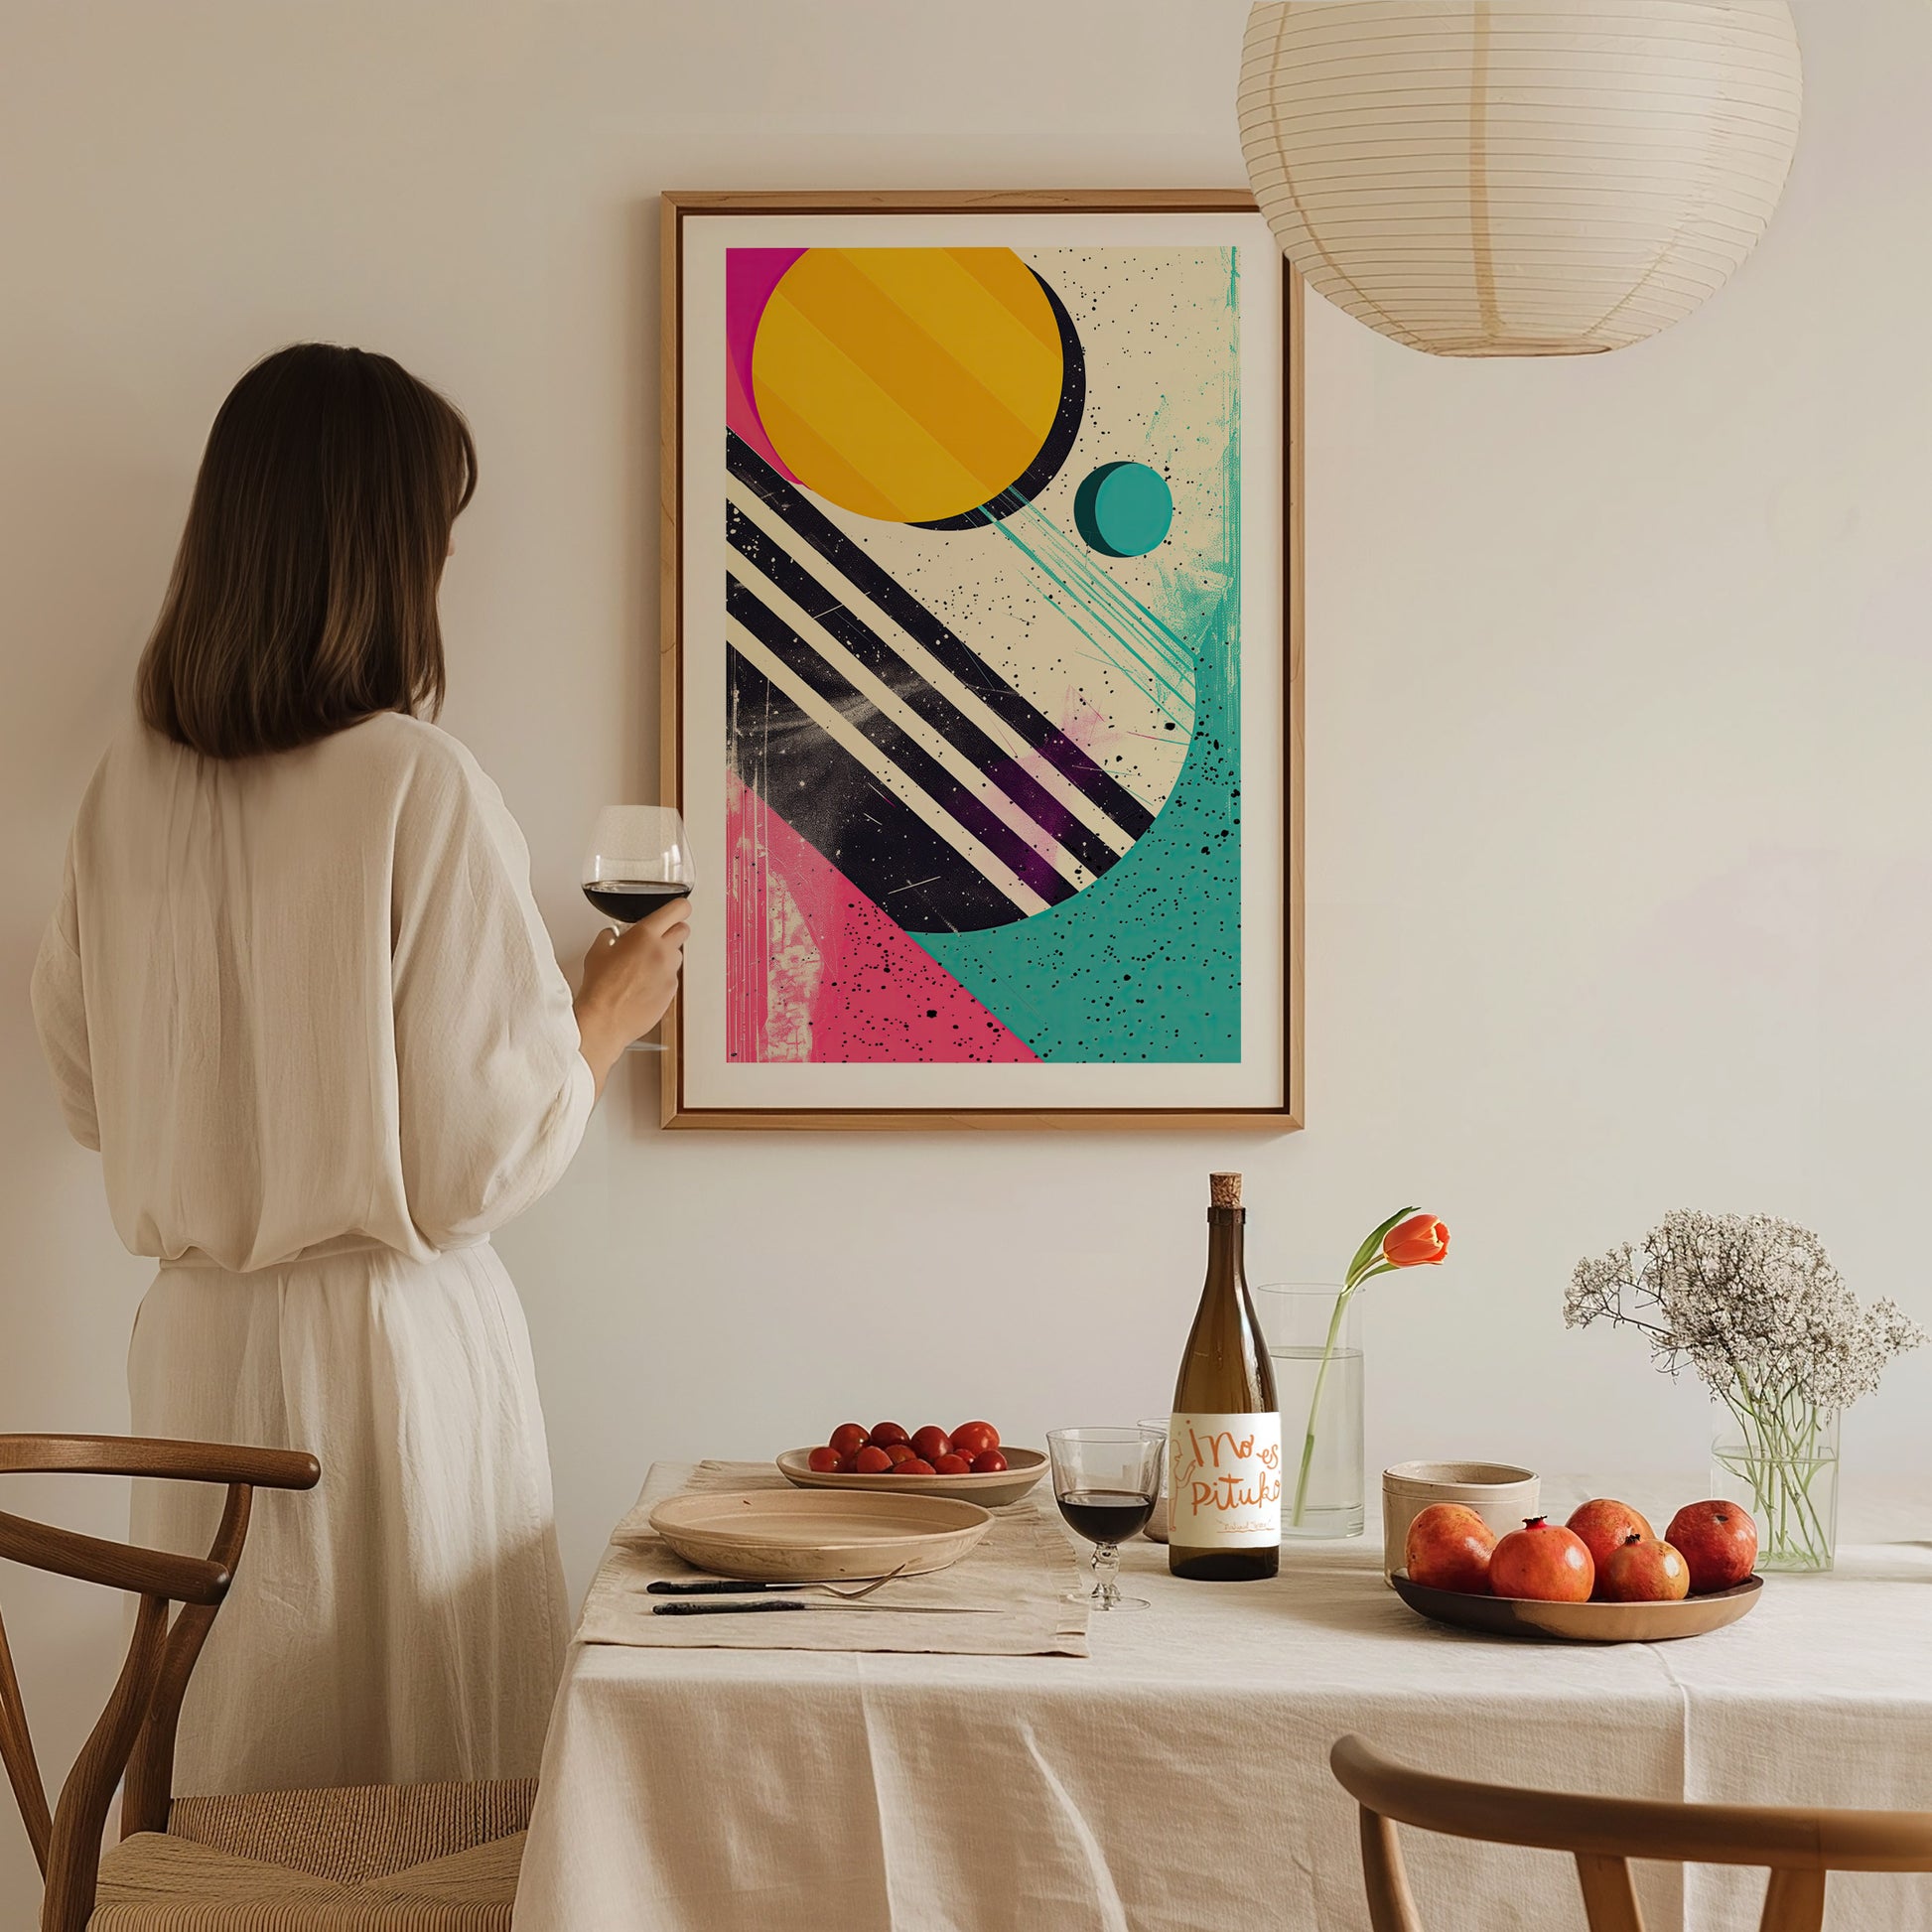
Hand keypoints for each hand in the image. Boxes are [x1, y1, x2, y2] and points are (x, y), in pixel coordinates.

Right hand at [574, 896, 689, 1095]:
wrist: (605, 1020)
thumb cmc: (600, 988)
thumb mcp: (597, 952)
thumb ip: (610, 937)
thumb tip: (613, 935)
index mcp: (645, 935)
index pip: (678, 910)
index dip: (679, 908)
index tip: (678, 909)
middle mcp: (663, 952)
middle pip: (683, 930)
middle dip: (672, 931)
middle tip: (657, 938)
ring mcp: (669, 973)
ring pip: (677, 955)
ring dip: (666, 956)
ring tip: (644, 967)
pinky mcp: (671, 991)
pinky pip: (672, 977)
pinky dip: (662, 978)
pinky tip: (643, 985)